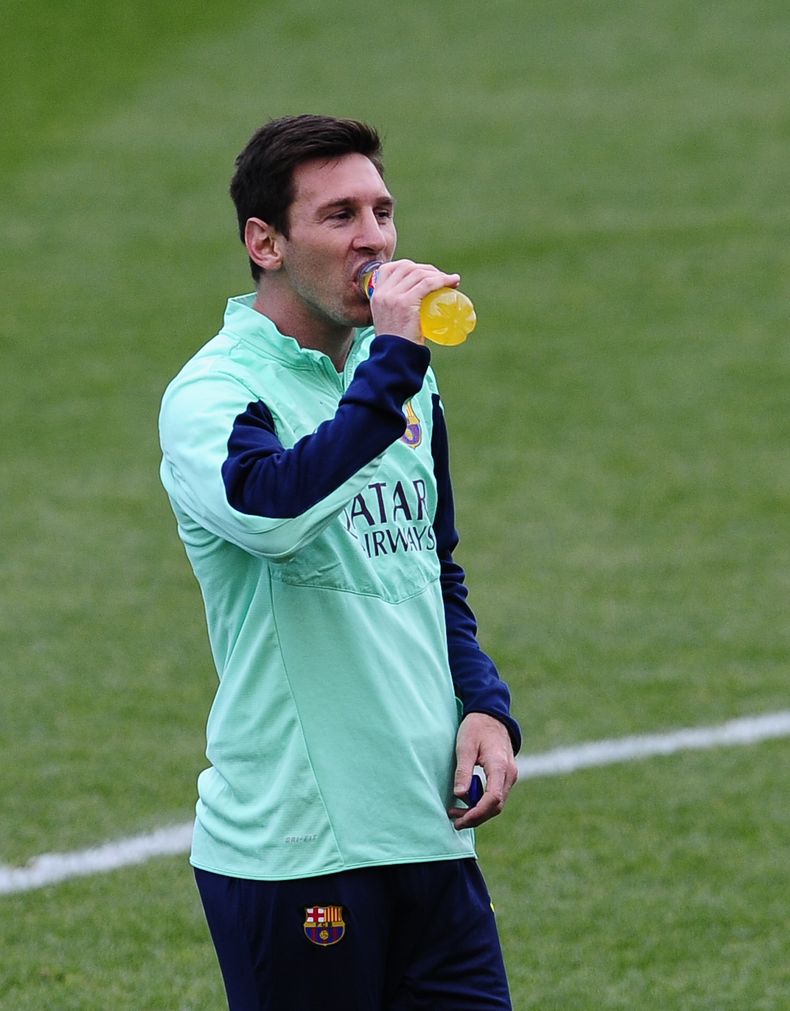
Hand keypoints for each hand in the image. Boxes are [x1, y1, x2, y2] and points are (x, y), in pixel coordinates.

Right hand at [368, 259, 459, 343]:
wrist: (394, 358)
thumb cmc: (397, 344)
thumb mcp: (389, 321)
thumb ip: (395, 311)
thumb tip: (415, 307)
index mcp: (376, 294)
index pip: (391, 268)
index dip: (410, 266)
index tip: (425, 274)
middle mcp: (382, 293)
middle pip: (407, 267)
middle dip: (427, 269)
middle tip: (441, 279)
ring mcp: (392, 297)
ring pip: (419, 274)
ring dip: (438, 274)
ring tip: (451, 281)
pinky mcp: (405, 303)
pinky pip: (427, 284)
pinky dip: (442, 280)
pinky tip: (452, 281)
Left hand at [448, 713, 517, 829]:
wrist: (492, 716)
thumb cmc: (476, 728)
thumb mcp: (465, 746)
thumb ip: (463, 771)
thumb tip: (460, 795)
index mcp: (499, 766)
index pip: (493, 799)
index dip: (477, 813)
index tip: (461, 819)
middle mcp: (509, 774)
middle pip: (496, 806)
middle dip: (475, 817)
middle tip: (454, 820)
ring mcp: (510, 776)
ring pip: (497, 804)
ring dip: (478, 811)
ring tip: (456, 812)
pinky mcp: (506, 776)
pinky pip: (497, 796)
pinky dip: (482, 803)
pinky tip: (467, 802)